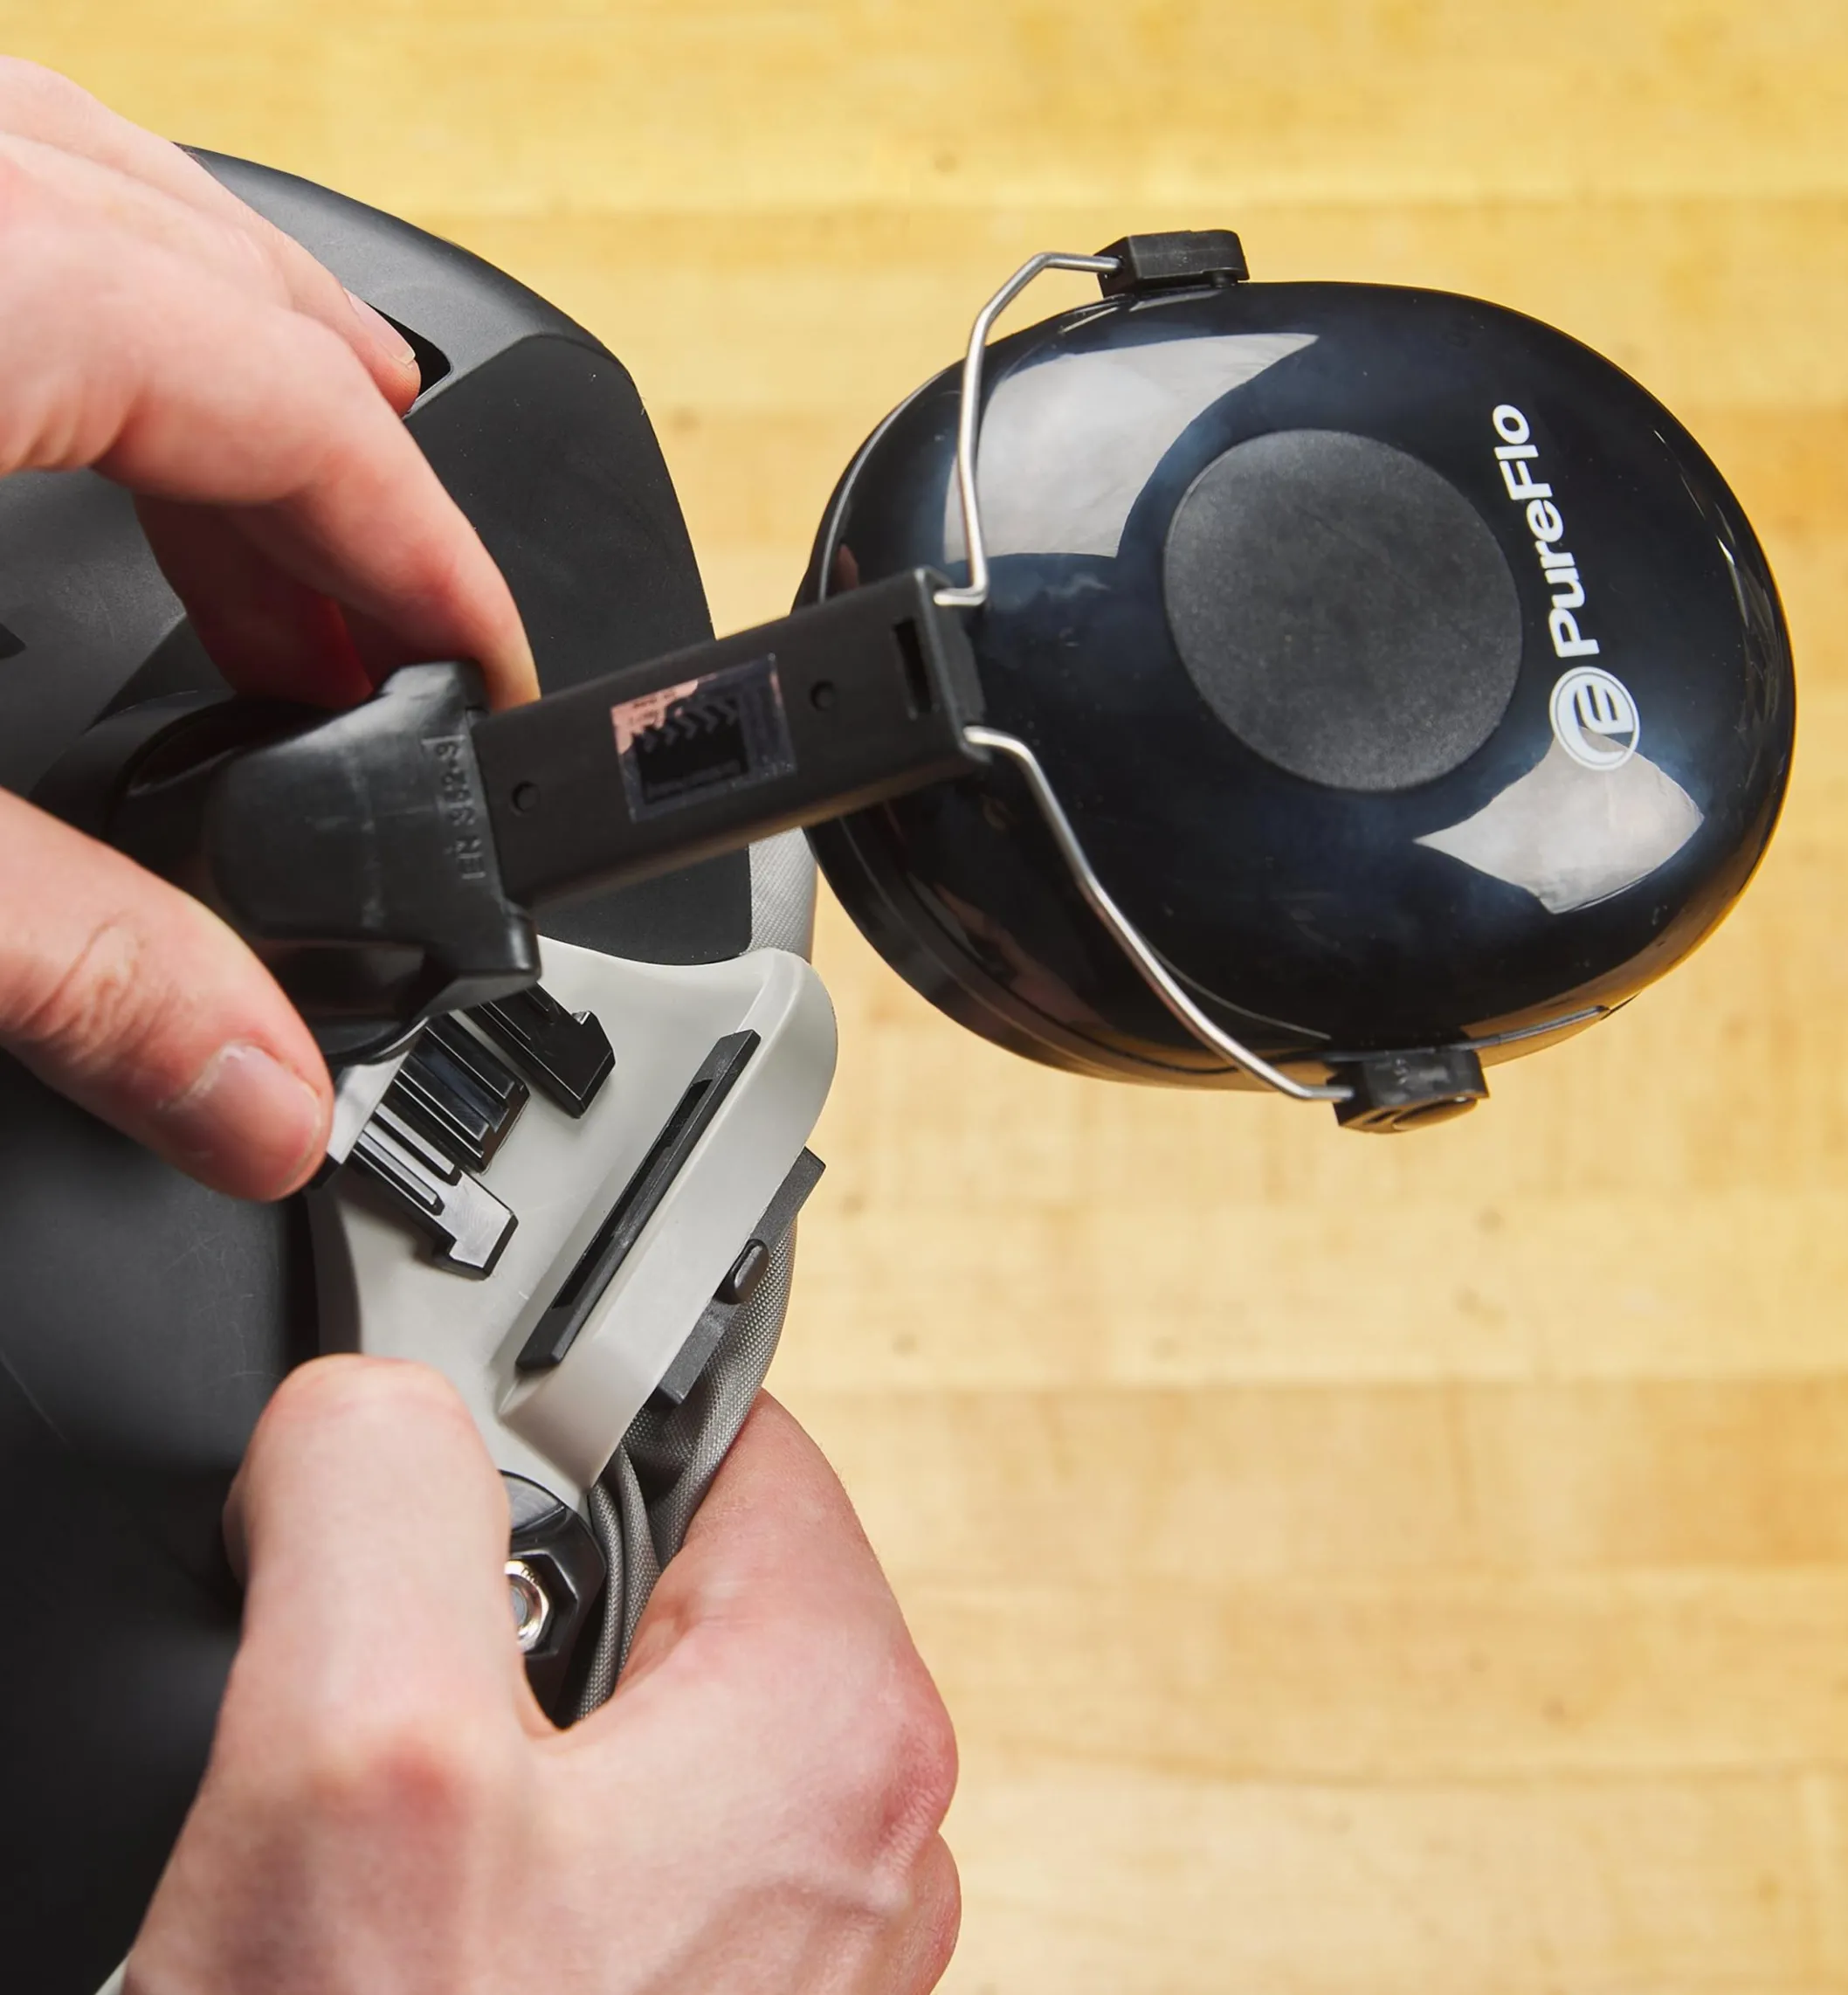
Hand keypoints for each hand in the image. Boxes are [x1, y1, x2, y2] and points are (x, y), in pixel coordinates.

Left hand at [0, 60, 537, 1198]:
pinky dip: (79, 309)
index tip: (496, 687)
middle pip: (241, 287)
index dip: (439, 571)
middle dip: (346, 493)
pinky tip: (51, 423)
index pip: (309, 415)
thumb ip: (62, 958)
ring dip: (221, 381)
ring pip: (114, 199)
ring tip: (249, 555)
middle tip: (371, 665)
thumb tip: (251, 1098)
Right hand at [124, 1361, 960, 1993]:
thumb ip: (383, 1490)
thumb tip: (378, 1398)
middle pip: (669, 1569)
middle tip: (407, 1710)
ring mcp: (792, 1925)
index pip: (727, 1431)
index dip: (565, 1421)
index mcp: (841, 1710)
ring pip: (623, 1705)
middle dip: (514, 1596)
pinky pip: (612, 1839)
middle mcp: (857, 1820)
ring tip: (410, 1844)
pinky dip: (509, 1843)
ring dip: (494, 1734)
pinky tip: (429, 1928)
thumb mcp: (358, 1746)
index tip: (456, 1472)